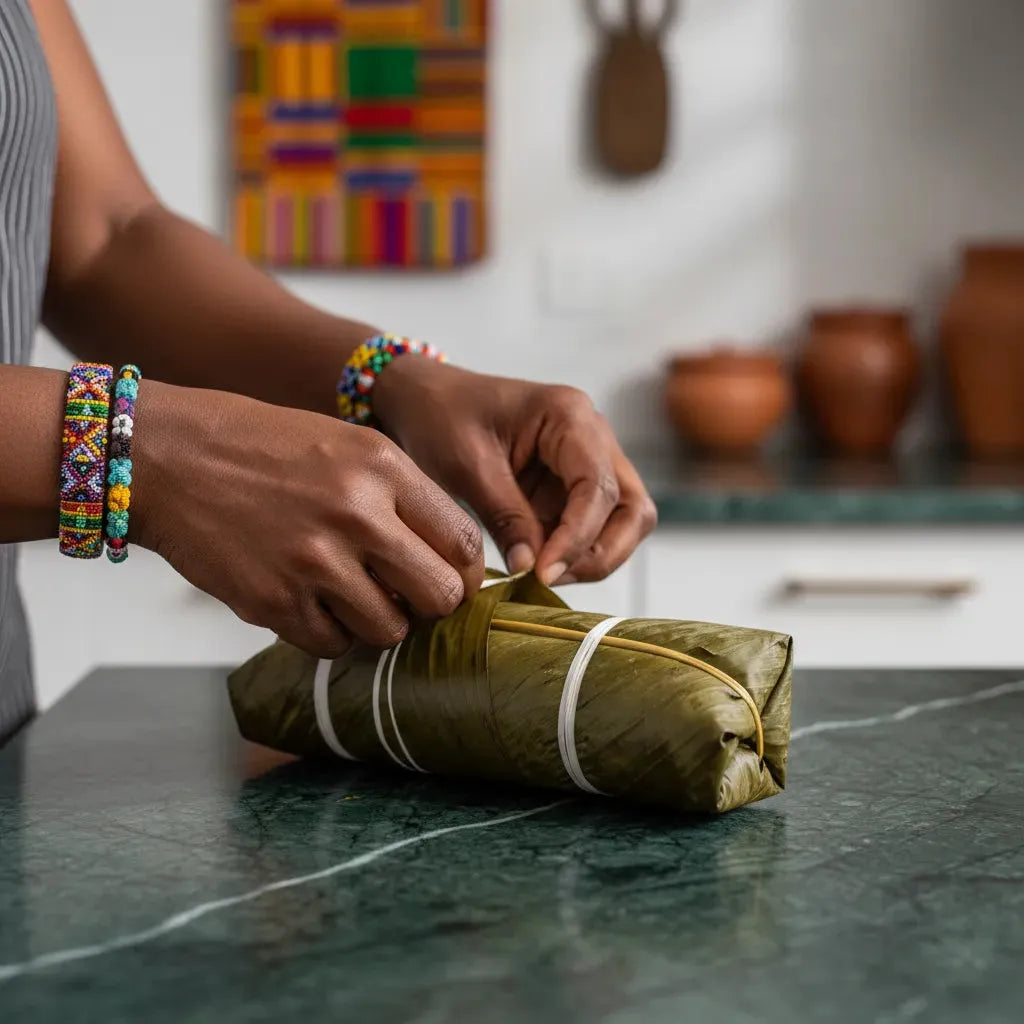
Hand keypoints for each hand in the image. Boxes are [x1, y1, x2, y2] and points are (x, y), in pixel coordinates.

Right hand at [130, 381, 483, 657]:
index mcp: (382, 468)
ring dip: (379, 622)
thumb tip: (450, 560)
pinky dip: (329, 632)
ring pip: (390, 630)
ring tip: (352, 596)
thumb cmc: (264, 448)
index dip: (467, 573)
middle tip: (409, 597)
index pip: (463, 542)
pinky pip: (334, 644)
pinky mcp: (274, 602)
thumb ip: (403, 497)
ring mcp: (315, 562)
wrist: (170, 457)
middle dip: (431, 605)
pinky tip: (310, 601)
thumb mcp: (348, 445)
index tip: (454, 581)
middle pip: (441, 596)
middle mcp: (357, 514)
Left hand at [373, 359, 656, 585]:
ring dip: (592, 556)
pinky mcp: (572, 488)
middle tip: (550, 578)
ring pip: (622, 522)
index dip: (577, 537)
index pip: (597, 487)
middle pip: (632, 508)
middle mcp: (593, 437)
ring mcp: (588, 463)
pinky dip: (573, 553)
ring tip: (541, 575)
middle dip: (601, 552)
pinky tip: (537, 567)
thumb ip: (506, 517)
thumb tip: (532, 570)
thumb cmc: (443, 417)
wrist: (425, 401)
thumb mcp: (468, 466)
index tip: (543, 573)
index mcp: (569, 416)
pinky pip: (592, 528)